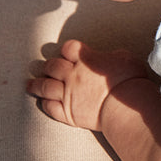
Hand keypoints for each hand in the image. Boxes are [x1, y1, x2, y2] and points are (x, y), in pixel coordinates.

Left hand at [27, 39, 152, 131]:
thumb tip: (109, 57)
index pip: (69, 48)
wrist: (125, 106)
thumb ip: (112, 56)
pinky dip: (45, 103)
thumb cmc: (130, 81)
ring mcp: (68, 94)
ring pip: (45, 86)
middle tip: (48, 68)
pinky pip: (50, 107)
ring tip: (31, 85)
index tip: (70, 53)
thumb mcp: (126, 58)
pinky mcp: (68, 113)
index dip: (68, 50)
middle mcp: (72, 75)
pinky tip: (44, 101)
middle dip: (49, 66)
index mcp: (86, 59)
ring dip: (36, 85)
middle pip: (52, 66)